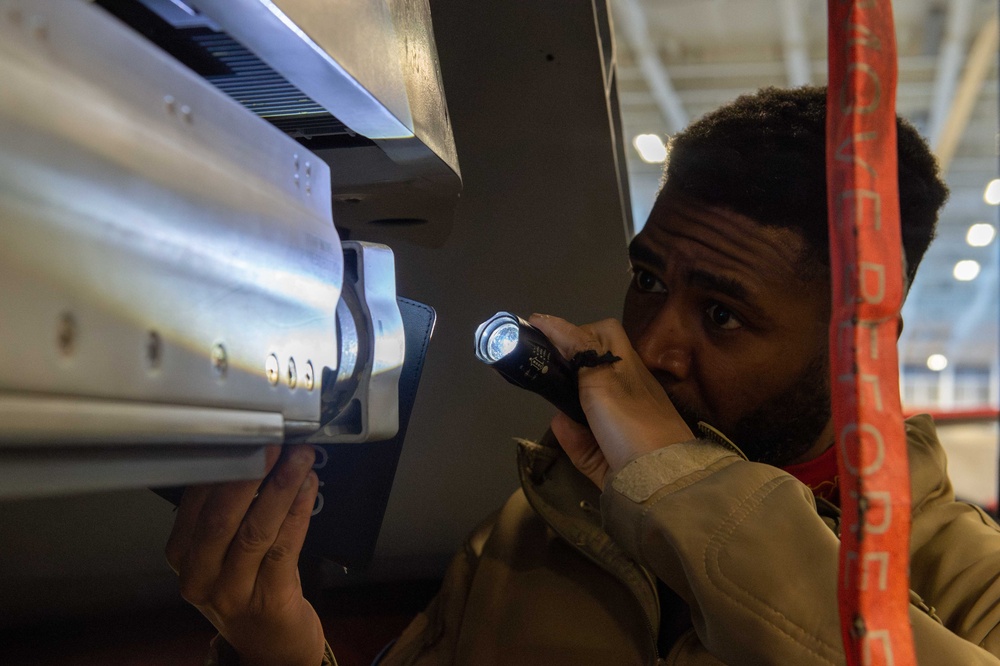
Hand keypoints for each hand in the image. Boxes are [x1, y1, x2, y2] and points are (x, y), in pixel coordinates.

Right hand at [165, 444, 324, 665]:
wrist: (271, 643)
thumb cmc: (248, 585)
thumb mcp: (222, 550)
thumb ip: (229, 507)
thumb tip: (252, 448)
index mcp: (182, 554)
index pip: (196, 500)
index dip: (224, 463)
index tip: (246, 432)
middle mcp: (199, 575)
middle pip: (220, 517)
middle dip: (250, 473)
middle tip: (274, 441)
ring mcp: (231, 592)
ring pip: (255, 531)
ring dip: (281, 488)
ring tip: (299, 459)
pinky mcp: (269, 600)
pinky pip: (284, 549)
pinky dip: (297, 513)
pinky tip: (308, 488)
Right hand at [529, 314, 693, 487]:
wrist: (659, 480)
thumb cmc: (632, 421)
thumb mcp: (602, 378)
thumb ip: (576, 347)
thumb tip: (545, 319)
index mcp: (624, 367)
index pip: (598, 334)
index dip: (569, 329)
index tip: (535, 328)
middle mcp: (619, 392)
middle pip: (584, 371)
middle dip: (562, 369)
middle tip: (538, 365)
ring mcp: (611, 425)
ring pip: (577, 407)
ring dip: (562, 403)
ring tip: (542, 392)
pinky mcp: (603, 456)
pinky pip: (578, 440)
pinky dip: (568, 435)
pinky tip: (563, 428)